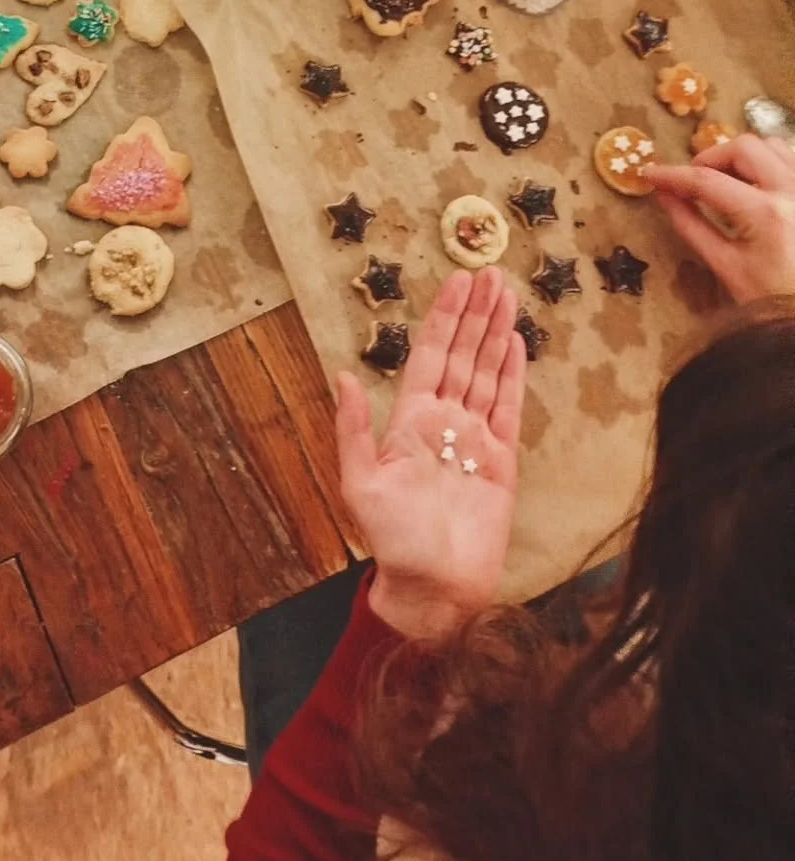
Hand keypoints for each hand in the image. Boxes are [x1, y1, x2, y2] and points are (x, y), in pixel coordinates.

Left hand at [337, 268, 524, 640]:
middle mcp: (443, 423)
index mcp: (408, 421)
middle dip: (476, 314)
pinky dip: (514, 376)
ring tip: (507, 294)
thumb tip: (342, 375)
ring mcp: (474, 440)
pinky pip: (509, 409)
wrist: (433, 590)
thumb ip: (353, 430)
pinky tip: (518, 344)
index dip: (445, 318)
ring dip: (497, 334)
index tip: (457, 281)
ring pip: (487, 374)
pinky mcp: (502, 463)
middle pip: (463, 355)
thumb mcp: (358, 485)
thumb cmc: (392, 544)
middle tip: (490, 271)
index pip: (431, 355)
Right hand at [647, 133, 794, 302]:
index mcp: (766, 214)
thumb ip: (691, 226)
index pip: (708, 180)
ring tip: (725, 181)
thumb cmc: (771, 299)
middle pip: (744, 148)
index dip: (673, 175)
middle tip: (693, 182)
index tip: (649, 174)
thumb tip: (663, 195)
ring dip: (742, 157)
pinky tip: (753, 186)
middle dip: (711, 158)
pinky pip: (790, 160)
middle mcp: (793, 191)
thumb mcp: (726, 266)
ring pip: (772, 146)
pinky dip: (766, 163)